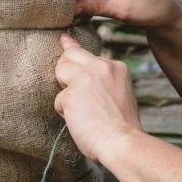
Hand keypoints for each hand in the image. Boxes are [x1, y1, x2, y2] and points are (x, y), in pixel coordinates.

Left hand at [54, 34, 141, 162]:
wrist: (123, 143)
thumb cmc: (121, 125)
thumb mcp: (118, 91)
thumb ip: (101, 78)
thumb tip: (82, 70)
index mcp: (115, 66)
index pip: (86, 53)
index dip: (71, 48)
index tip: (64, 39)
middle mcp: (100, 67)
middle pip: (68, 56)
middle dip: (64, 70)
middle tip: (73, 91)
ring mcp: (84, 78)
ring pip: (60, 74)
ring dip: (65, 93)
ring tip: (82, 111)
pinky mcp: (70, 94)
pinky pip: (58, 100)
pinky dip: (65, 113)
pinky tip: (80, 121)